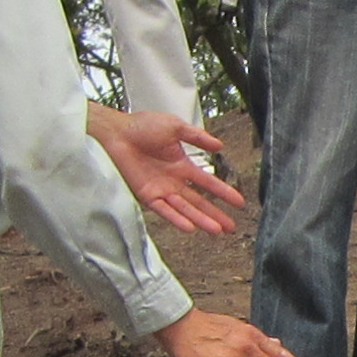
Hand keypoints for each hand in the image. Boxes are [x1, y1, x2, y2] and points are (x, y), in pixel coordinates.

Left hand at [92, 104, 244, 234]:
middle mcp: (174, 182)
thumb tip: (220, 147)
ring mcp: (161, 190)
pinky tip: (190, 227)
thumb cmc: (142, 126)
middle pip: (199, 202)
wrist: (117, 131)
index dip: (224, 192)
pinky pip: (164, 210)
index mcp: (182, 166)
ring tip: (217, 231)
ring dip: (201, 220)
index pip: (208, 183)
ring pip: (185, 209)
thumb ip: (198, 137)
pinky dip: (177, 219)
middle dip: (215, 215)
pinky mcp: (146, 195)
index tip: (240, 203)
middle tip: (231, 228)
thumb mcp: (176, 127)